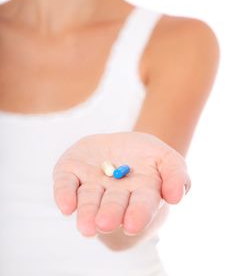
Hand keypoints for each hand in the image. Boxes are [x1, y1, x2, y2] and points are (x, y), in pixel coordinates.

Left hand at [52, 131, 190, 236]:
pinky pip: (65, 184)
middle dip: (109, 214)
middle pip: (112, 205)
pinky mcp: (70, 172)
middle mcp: (113, 194)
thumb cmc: (146, 155)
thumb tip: (175, 197)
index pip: (141, 204)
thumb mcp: (167, 158)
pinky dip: (64, 194)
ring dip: (86, 212)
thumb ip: (176, 174)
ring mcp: (90, 184)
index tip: (131, 224)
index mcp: (139, 193)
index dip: (138, 213)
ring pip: (87, 201)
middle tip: (104, 223)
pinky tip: (66, 206)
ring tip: (86, 226)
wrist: (120, 145)